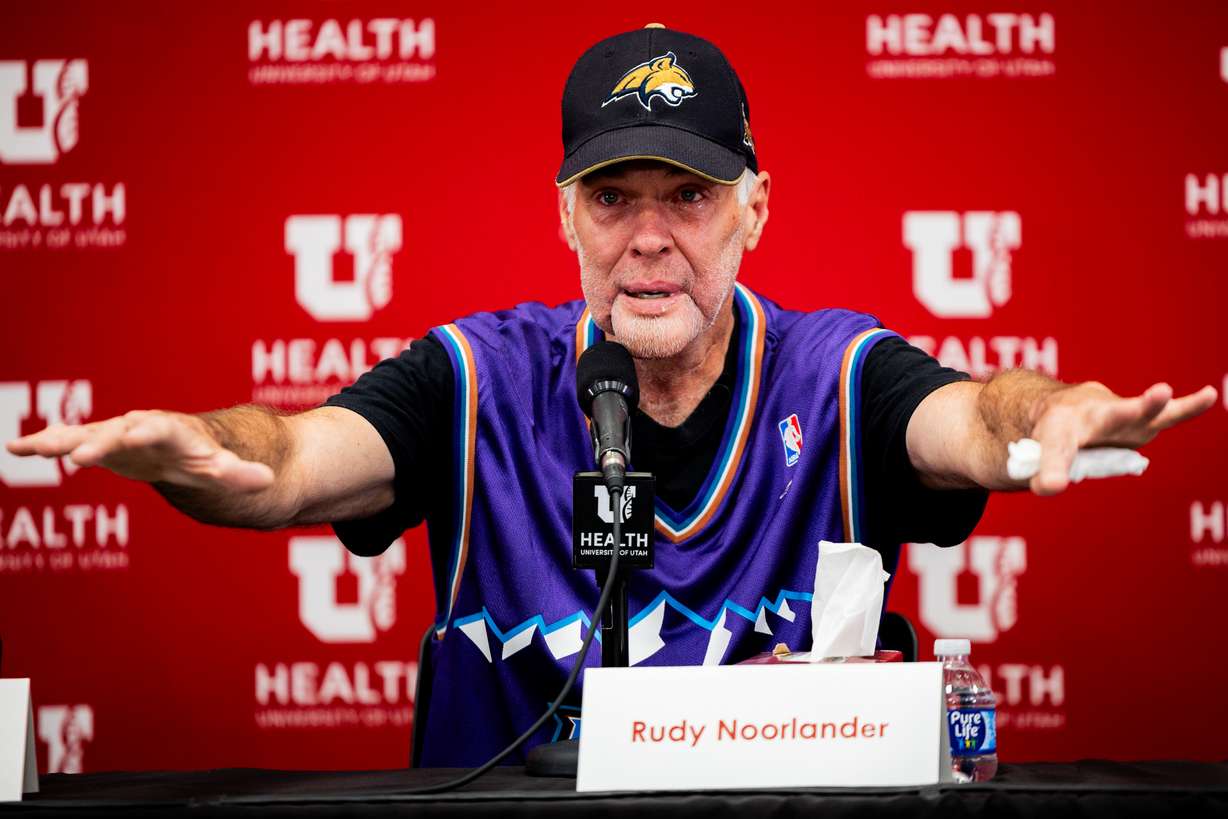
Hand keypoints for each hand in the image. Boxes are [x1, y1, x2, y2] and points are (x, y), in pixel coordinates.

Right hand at [4, 410, 274, 491]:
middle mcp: (141, 427)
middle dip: (97, 441)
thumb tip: (268, 481)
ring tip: (28, 447)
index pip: (160, 430)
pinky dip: (45, 444)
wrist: (191, 445)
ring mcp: (118, 434)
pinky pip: (70, 442)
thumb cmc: (207, 457)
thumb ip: (241, 474)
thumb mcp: (225, 469)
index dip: (144, 434)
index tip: (130, 439)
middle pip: (118, 431)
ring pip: (87, 433)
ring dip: (59, 440)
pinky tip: (15, 448)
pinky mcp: (101, 443)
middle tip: (75, 454)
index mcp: (174, 431)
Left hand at [1028, 382, 1217, 494]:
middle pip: (1109, 416)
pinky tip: (1209, 394)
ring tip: (1162, 392)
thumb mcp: (1045, 452)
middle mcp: (1093, 414)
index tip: (1048, 485)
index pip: (1055, 450)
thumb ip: (1047, 469)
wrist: (1062, 408)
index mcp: (1060, 425)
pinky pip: (1168, 414)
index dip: (1052, 468)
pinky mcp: (1145, 421)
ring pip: (1138, 413)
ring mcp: (1122, 415)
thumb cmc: (1054, 432)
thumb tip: (1049, 487)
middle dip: (1119, 412)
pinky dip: (1187, 407)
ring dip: (1151, 406)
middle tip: (1142, 397)